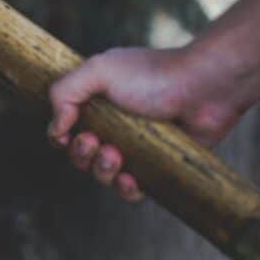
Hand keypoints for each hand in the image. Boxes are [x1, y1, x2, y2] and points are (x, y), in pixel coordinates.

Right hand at [47, 46, 246, 200]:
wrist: (204, 89)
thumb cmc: (153, 75)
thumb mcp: (99, 70)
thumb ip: (64, 92)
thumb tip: (56, 128)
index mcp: (99, 100)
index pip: (67, 127)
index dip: (62, 136)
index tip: (70, 133)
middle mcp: (116, 124)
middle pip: (82, 155)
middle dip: (81, 154)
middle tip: (96, 142)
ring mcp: (137, 147)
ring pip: (104, 174)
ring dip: (101, 171)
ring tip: (115, 156)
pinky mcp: (157, 166)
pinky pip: (132, 189)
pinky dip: (125, 189)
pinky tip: (130, 179)